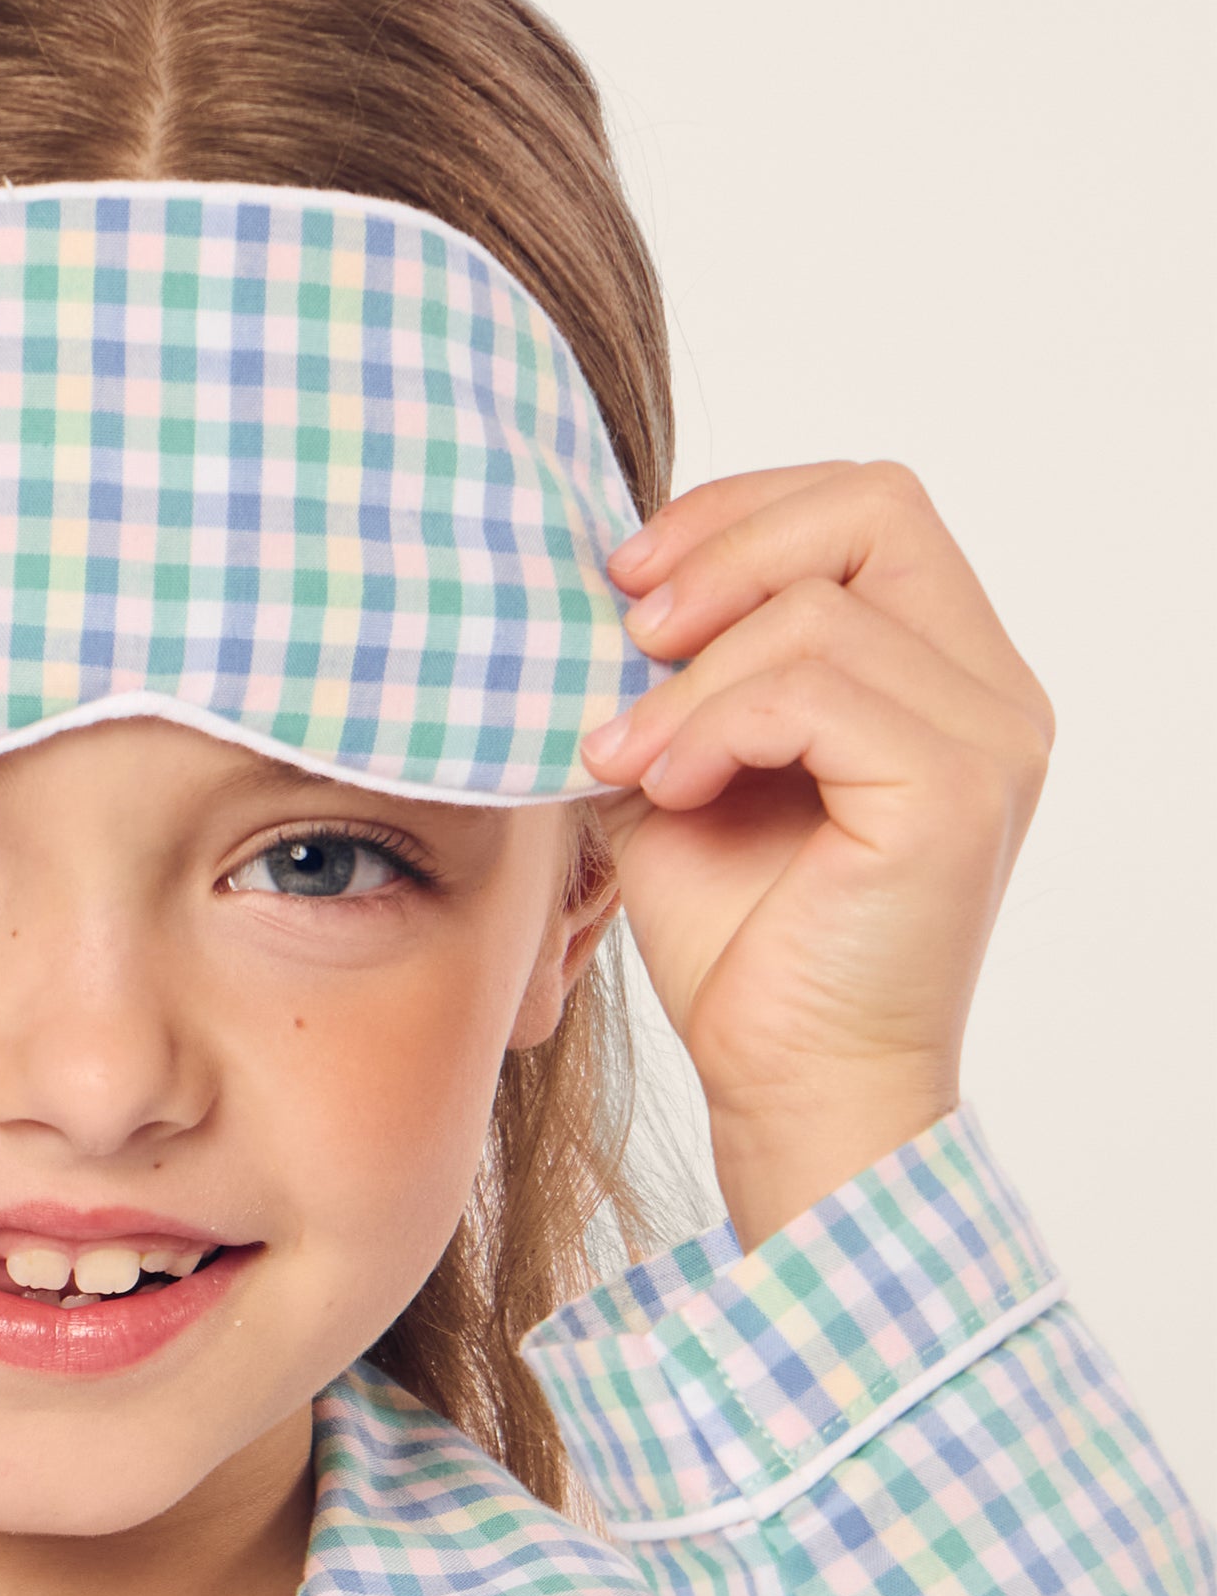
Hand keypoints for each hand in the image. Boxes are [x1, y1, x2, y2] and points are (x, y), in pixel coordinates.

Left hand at [578, 462, 1052, 1249]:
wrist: (788, 1088)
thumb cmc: (745, 952)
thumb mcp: (686, 774)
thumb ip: (677, 675)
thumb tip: (605, 587)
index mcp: (946, 671)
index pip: (866, 506)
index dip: (739, 512)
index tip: (626, 577)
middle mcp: (992, 691)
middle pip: (873, 507)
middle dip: (723, 549)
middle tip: (623, 627)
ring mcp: (988, 737)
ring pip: (823, 606)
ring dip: (691, 676)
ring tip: (626, 756)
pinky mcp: (953, 791)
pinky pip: (816, 687)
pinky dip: (713, 724)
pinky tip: (666, 789)